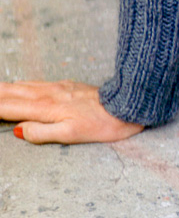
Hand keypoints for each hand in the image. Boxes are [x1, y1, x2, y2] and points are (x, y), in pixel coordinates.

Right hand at [0, 81, 144, 144]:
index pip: (10, 107)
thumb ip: (42, 133)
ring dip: (5, 88)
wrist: (127, 104)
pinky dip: (21, 84)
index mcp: (46, 108)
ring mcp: (58, 87)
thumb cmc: (103, 123)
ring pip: (23, 85)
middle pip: (13, 92)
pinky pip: (37, 82)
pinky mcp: (67, 84)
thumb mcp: (71, 135)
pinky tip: (20, 85)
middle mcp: (49, 94)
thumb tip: (18, 130)